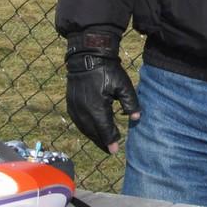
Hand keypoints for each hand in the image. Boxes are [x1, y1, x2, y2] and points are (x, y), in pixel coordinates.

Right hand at [65, 30, 139, 153]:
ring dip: (93, 136)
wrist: (87, 56)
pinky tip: (92, 129)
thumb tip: (136, 118)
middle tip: (111, 149)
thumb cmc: (107, 70)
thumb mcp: (123, 85)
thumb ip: (130, 103)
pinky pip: (77, 121)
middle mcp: (83, 111)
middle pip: (93, 132)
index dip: (110, 141)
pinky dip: (85, 128)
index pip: (104, 130)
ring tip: (102, 141)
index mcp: (96, 107)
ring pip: (84, 128)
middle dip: (102, 141)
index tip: (115, 150)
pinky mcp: (70, 103)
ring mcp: (75, 107)